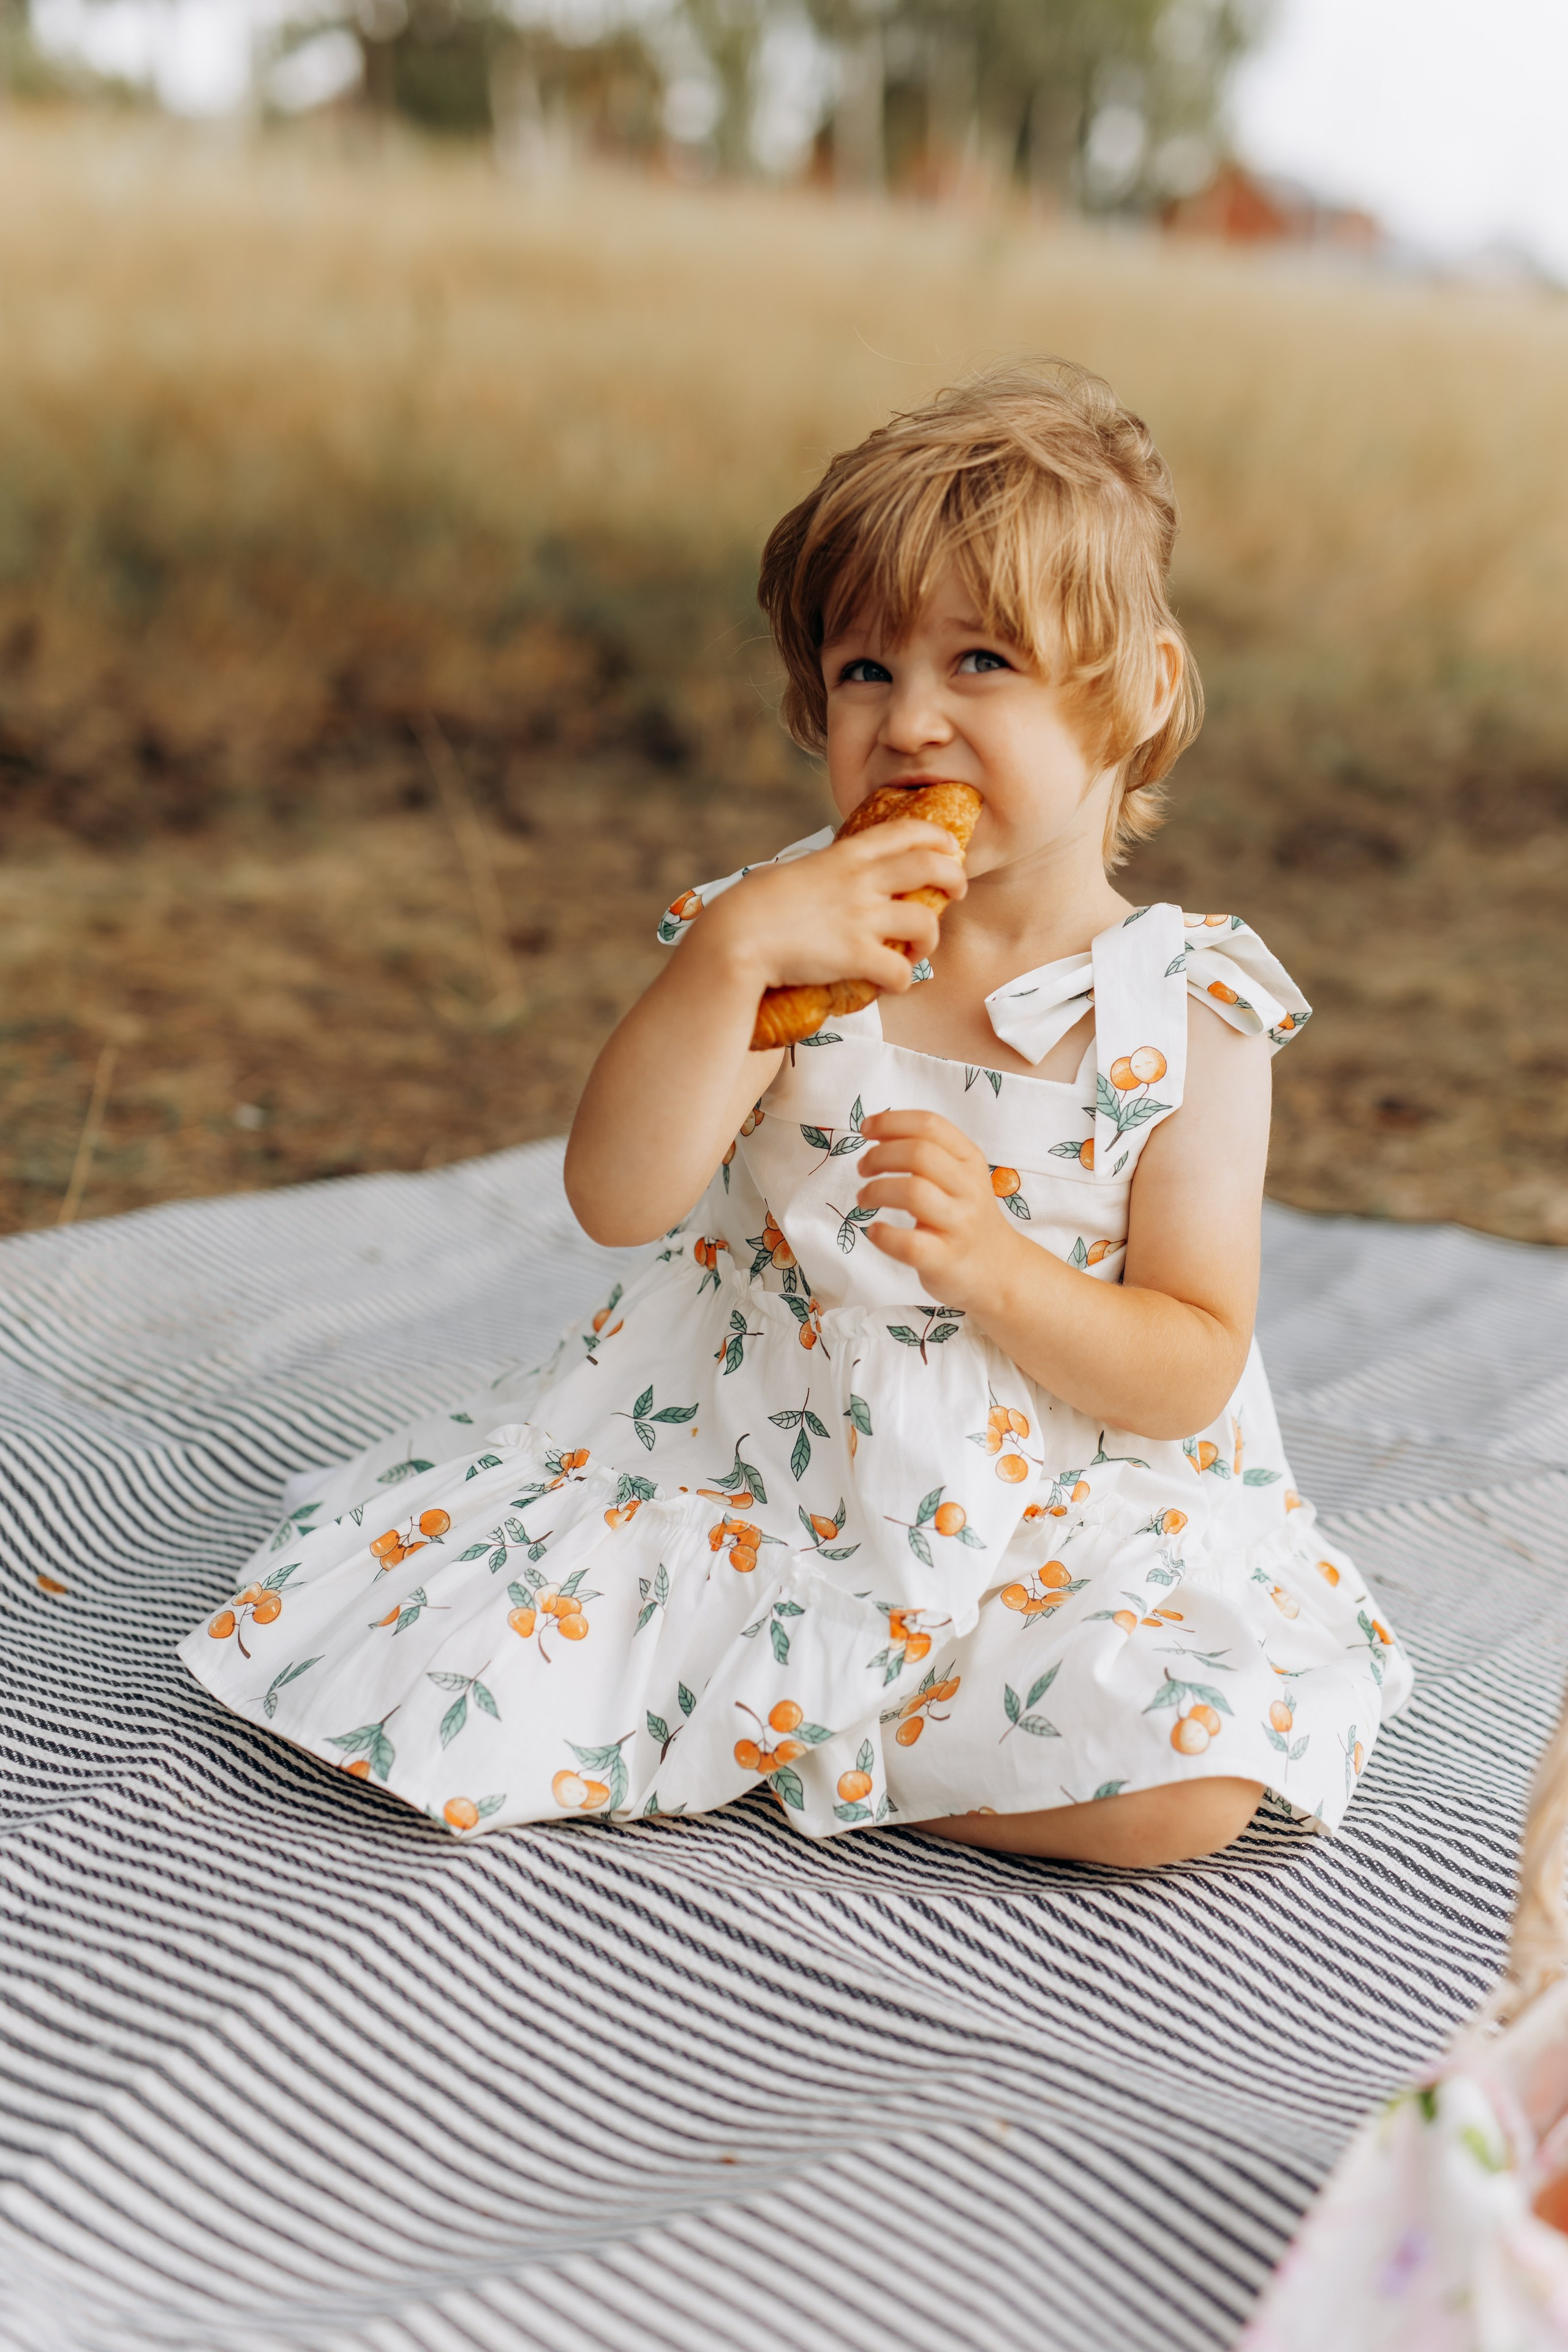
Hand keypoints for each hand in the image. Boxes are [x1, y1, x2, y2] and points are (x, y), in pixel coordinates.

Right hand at [699, 820, 965, 997]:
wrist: (735, 938)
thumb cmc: (750, 908)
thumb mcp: (790, 874)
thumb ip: (817, 872)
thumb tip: (818, 874)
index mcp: (845, 856)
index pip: (906, 831)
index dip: (936, 837)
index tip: (947, 848)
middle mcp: (861, 881)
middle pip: (932, 867)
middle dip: (954, 878)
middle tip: (956, 892)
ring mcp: (861, 918)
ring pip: (926, 923)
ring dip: (929, 940)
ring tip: (917, 950)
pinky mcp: (856, 956)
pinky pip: (902, 971)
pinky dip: (903, 980)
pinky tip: (892, 983)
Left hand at [855, 1109, 1028, 1310]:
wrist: (998, 1270)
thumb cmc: (965, 1216)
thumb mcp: (960, 1176)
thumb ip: (928, 1152)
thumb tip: (877, 1130)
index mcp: (970, 1160)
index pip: (930, 1125)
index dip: (891, 1122)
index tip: (866, 1130)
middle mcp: (969, 1189)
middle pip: (919, 1154)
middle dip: (879, 1156)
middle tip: (863, 1169)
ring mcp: (960, 1225)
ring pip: (913, 1193)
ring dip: (875, 1191)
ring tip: (864, 1198)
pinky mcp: (946, 1260)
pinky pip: (909, 1244)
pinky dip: (883, 1235)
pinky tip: (874, 1231)